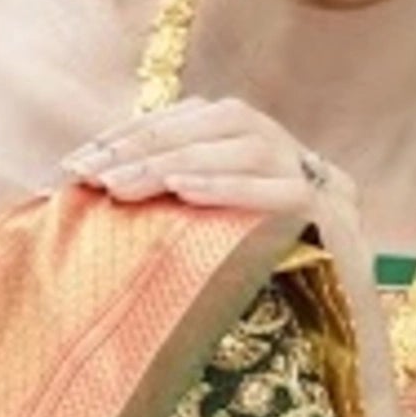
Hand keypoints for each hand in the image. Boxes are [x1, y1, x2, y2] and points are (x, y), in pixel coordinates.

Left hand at [62, 98, 352, 239]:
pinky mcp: (328, 208)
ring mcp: (304, 169)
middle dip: (140, 150)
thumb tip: (88, 179)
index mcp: (241, 130)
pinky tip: (186, 191)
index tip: (73, 164)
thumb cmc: (256, 252)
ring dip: (177, 163)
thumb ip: (166, 185)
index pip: (175, 121)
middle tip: (90, 176)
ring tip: (124, 184)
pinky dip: (231, 184)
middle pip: (202, 130)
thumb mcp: (205, 212)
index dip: (122, 137)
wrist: (343, 295)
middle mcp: (273, 138)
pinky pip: (277, 189)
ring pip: (238, 149)